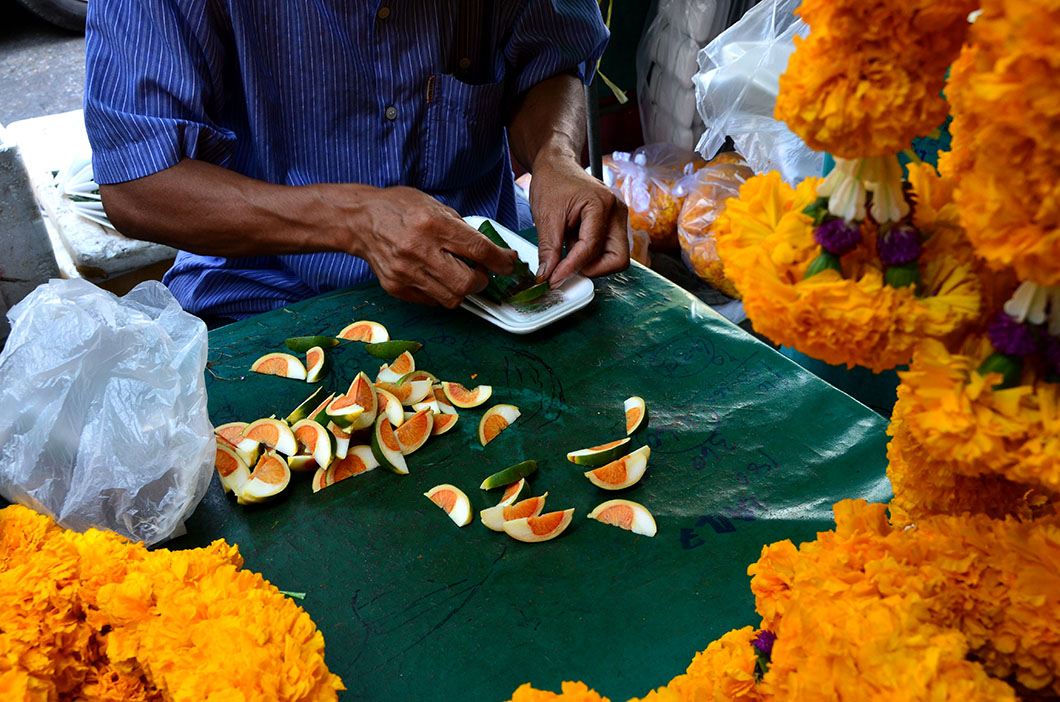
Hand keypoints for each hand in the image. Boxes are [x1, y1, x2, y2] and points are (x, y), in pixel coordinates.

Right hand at [344, 186, 516, 307]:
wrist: (360, 220)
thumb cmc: (399, 208)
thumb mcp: (435, 206)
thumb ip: (462, 230)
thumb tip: (490, 251)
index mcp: (432, 224)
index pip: (478, 250)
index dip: (500, 261)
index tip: (508, 263)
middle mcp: (419, 251)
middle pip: (467, 283)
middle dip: (482, 281)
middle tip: (480, 272)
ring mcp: (406, 273)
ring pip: (451, 298)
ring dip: (463, 290)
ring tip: (458, 275)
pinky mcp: (397, 287)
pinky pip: (432, 301)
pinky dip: (442, 292)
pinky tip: (437, 277)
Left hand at [529, 157, 629, 286]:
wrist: (557, 166)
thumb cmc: (553, 181)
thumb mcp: (546, 216)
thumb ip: (549, 249)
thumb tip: (547, 276)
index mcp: (602, 204)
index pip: (592, 248)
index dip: (572, 267)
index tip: (555, 279)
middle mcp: (617, 212)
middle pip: (618, 258)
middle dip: (593, 269)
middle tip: (569, 268)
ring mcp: (618, 219)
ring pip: (615, 257)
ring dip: (591, 262)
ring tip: (569, 247)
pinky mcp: (613, 225)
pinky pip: (608, 250)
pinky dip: (591, 255)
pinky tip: (574, 243)